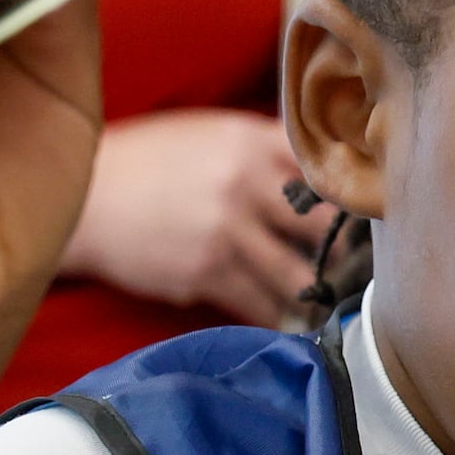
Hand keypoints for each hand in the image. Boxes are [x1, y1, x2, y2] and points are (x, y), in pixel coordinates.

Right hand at [60, 109, 335, 324]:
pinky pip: (259, 304)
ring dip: (319, 294)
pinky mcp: (205, 273)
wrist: (83, 198)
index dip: (352, 197)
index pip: (326, 168)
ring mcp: (226, 230)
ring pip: (297, 274)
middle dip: (345, 252)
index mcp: (251, 140)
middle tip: (362, 269)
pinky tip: (292, 322)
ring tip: (333, 302)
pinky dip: (279, 316)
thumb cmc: (149, 161)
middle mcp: (245, 182)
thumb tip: (321, 164)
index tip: (371, 218)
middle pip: (324, 226)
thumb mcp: (209, 133)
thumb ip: (263, 145)